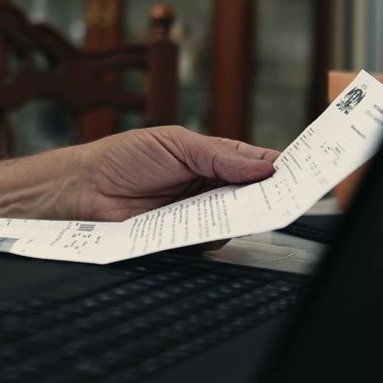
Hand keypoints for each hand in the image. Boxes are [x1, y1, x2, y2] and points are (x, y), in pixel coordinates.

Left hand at [71, 126, 277, 222]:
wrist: (85, 188)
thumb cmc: (123, 157)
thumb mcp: (174, 143)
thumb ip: (218, 154)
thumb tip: (262, 163)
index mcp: (212, 157)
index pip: (255, 162)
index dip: (277, 166)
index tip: (296, 170)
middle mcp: (209, 187)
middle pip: (252, 193)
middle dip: (266, 192)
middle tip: (278, 191)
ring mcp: (198, 213)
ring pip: (236, 218)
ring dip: (241, 212)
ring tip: (241, 203)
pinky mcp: (185, 238)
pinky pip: (211, 238)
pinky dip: (213, 231)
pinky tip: (206, 221)